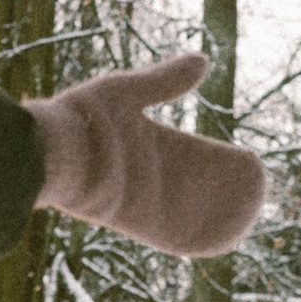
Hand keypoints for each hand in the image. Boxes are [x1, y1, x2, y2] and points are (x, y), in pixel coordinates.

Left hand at [25, 53, 268, 256]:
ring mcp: (137, 199)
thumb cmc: (85, 118)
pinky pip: (171, 236)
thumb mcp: (128, 91)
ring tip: (246, 215)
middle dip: (213, 188)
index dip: (204, 156)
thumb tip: (204, 61)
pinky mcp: (133, 221)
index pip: (179, 151)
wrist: (51, 152)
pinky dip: (197, 239)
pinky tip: (224, 241)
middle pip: (186, 183)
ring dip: (212, 214)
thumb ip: (164, 80)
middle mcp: (138, 173)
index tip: (233, 158)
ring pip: (184, 211)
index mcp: (136, 143)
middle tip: (249, 190)